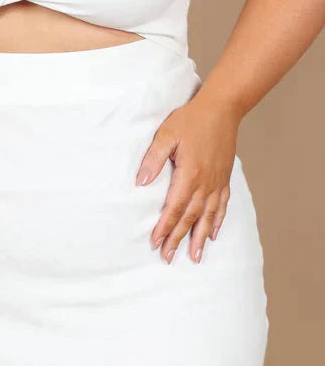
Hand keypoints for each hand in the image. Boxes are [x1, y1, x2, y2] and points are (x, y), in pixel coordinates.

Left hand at [136, 95, 238, 263]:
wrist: (222, 108)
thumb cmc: (191, 119)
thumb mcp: (166, 134)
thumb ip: (153, 159)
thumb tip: (141, 182)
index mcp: (189, 173)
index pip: (174, 207)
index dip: (165, 226)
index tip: (156, 243)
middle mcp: (206, 182)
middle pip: (191, 217)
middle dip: (178, 238)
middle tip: (169, 257)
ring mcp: (218, 181)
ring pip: (208, 216)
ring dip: (200, 237)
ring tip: (195, 256)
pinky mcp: (225, 177)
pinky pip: (222, 205)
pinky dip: (218, 221)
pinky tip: (215, 233)